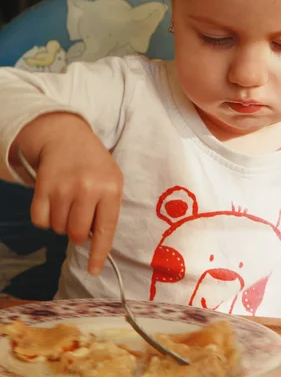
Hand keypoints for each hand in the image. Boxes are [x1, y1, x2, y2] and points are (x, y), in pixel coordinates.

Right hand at [11, 113, 123, 274]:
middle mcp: (87, 189)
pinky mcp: (42, 188)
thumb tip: (94, 243)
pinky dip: (46, 218)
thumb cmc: (94, 164)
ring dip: (62, 223)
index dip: (99, 254)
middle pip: (77, 234)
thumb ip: (107, 210)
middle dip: (78, 234)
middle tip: (79, 217)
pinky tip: (54, 201)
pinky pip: (41, 222)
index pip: (105, 230)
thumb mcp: (112, 181)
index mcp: (111, 188)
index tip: (94, 271)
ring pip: (58, 229)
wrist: (67, 137)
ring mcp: (63, 188)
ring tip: (68, 202)